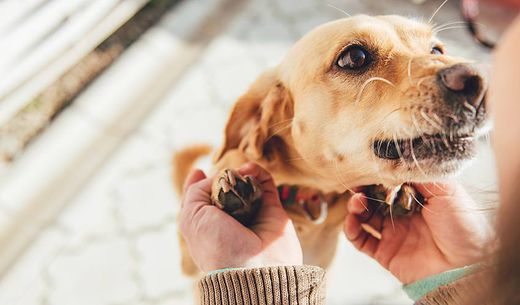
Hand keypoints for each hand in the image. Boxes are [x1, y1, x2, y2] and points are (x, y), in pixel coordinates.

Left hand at [178, 163, 301, 271]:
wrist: (254, 267)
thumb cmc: (218, 245)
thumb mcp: (191, 217)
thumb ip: (194, 192)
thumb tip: (216, 177)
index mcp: (207, 226)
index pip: (201, 202)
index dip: (198, 184)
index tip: (198, 171)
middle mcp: (229, 220)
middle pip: (224, 190)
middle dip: (223, 176)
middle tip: (224, 173)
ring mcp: (252, 215)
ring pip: (246, 185)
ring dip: (241, 172)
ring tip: (240, 171)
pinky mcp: (272, 210)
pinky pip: (266, 185)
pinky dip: (258, 173)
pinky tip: (250, 170)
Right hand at [344, 182, 490, 283]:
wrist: (469, 265)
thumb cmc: (465, 226)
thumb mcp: (447, 191)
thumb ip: (420, 175)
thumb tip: (396, 161)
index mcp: (417, 198)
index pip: (390, 182)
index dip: (378, 175)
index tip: (368, 168)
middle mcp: (403, 214)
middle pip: (373, 198)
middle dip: (363, 189)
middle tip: (358, 184)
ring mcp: (393, 233)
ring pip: (364, 216)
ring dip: (355, 206)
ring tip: (358, 202)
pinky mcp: (385, 252)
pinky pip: (361, 240)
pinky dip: (351, 230)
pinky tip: (353, 221)